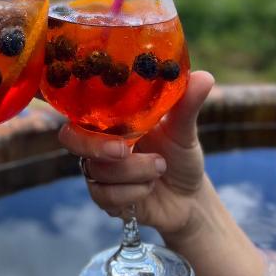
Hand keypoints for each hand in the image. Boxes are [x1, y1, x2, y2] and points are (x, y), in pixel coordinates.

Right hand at [59, 70, 213, 237]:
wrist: (190, 198)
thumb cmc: (181, 155)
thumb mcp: (184, 129)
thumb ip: (187, 104)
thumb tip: (204, 76)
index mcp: (110, 118)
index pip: (78, 106)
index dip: (76, 105)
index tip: (98, 107)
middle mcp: (97, 142)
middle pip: (71, 139)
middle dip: (96, 145)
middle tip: (125, 149)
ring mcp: (99, 171)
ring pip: (97, 169)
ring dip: (134, 171)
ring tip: (160, 167)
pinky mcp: (105, 198)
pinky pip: (105, 196)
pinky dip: (133, 193)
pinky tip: (149, 188)